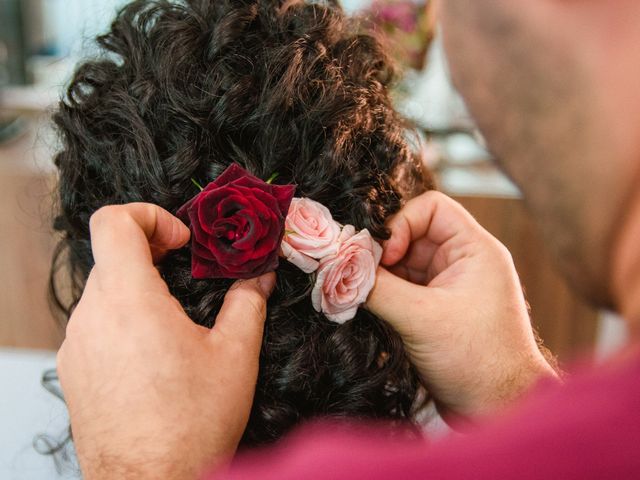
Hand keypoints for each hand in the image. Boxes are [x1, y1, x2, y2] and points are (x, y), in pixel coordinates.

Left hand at [56, 203, 274, 478]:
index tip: (181, 244)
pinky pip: (95, 327)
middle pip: (112, 257)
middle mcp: (92, 317)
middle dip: (154, 257)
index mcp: (129, 299)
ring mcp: (76, 346)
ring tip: (175, 325)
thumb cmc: (190, 423)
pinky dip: (124, 323)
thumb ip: (248, 301)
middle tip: (189, 278)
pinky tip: (155, 358)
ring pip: (104, 293)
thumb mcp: (235, 355)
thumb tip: (260, 276)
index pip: (113, 221)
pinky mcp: (73, 372)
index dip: (150, 217)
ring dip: (139, 292)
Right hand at [366, 192, 557, 419]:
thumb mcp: (421, 319)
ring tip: (362, 297)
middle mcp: (462, 263)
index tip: (386, 257)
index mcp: (474, 250)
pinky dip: (383, 296)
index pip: (431, 208)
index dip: (401, 224)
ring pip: (403, 266)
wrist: (499, 411)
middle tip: (359, 277)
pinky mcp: (435, 312)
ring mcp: (448, 288)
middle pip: (410, 236)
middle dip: (383, 255)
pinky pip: (402, 290)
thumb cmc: (478, 361)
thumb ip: (377, 288)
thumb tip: (339, 267)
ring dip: (380, 278)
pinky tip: (370, 311)